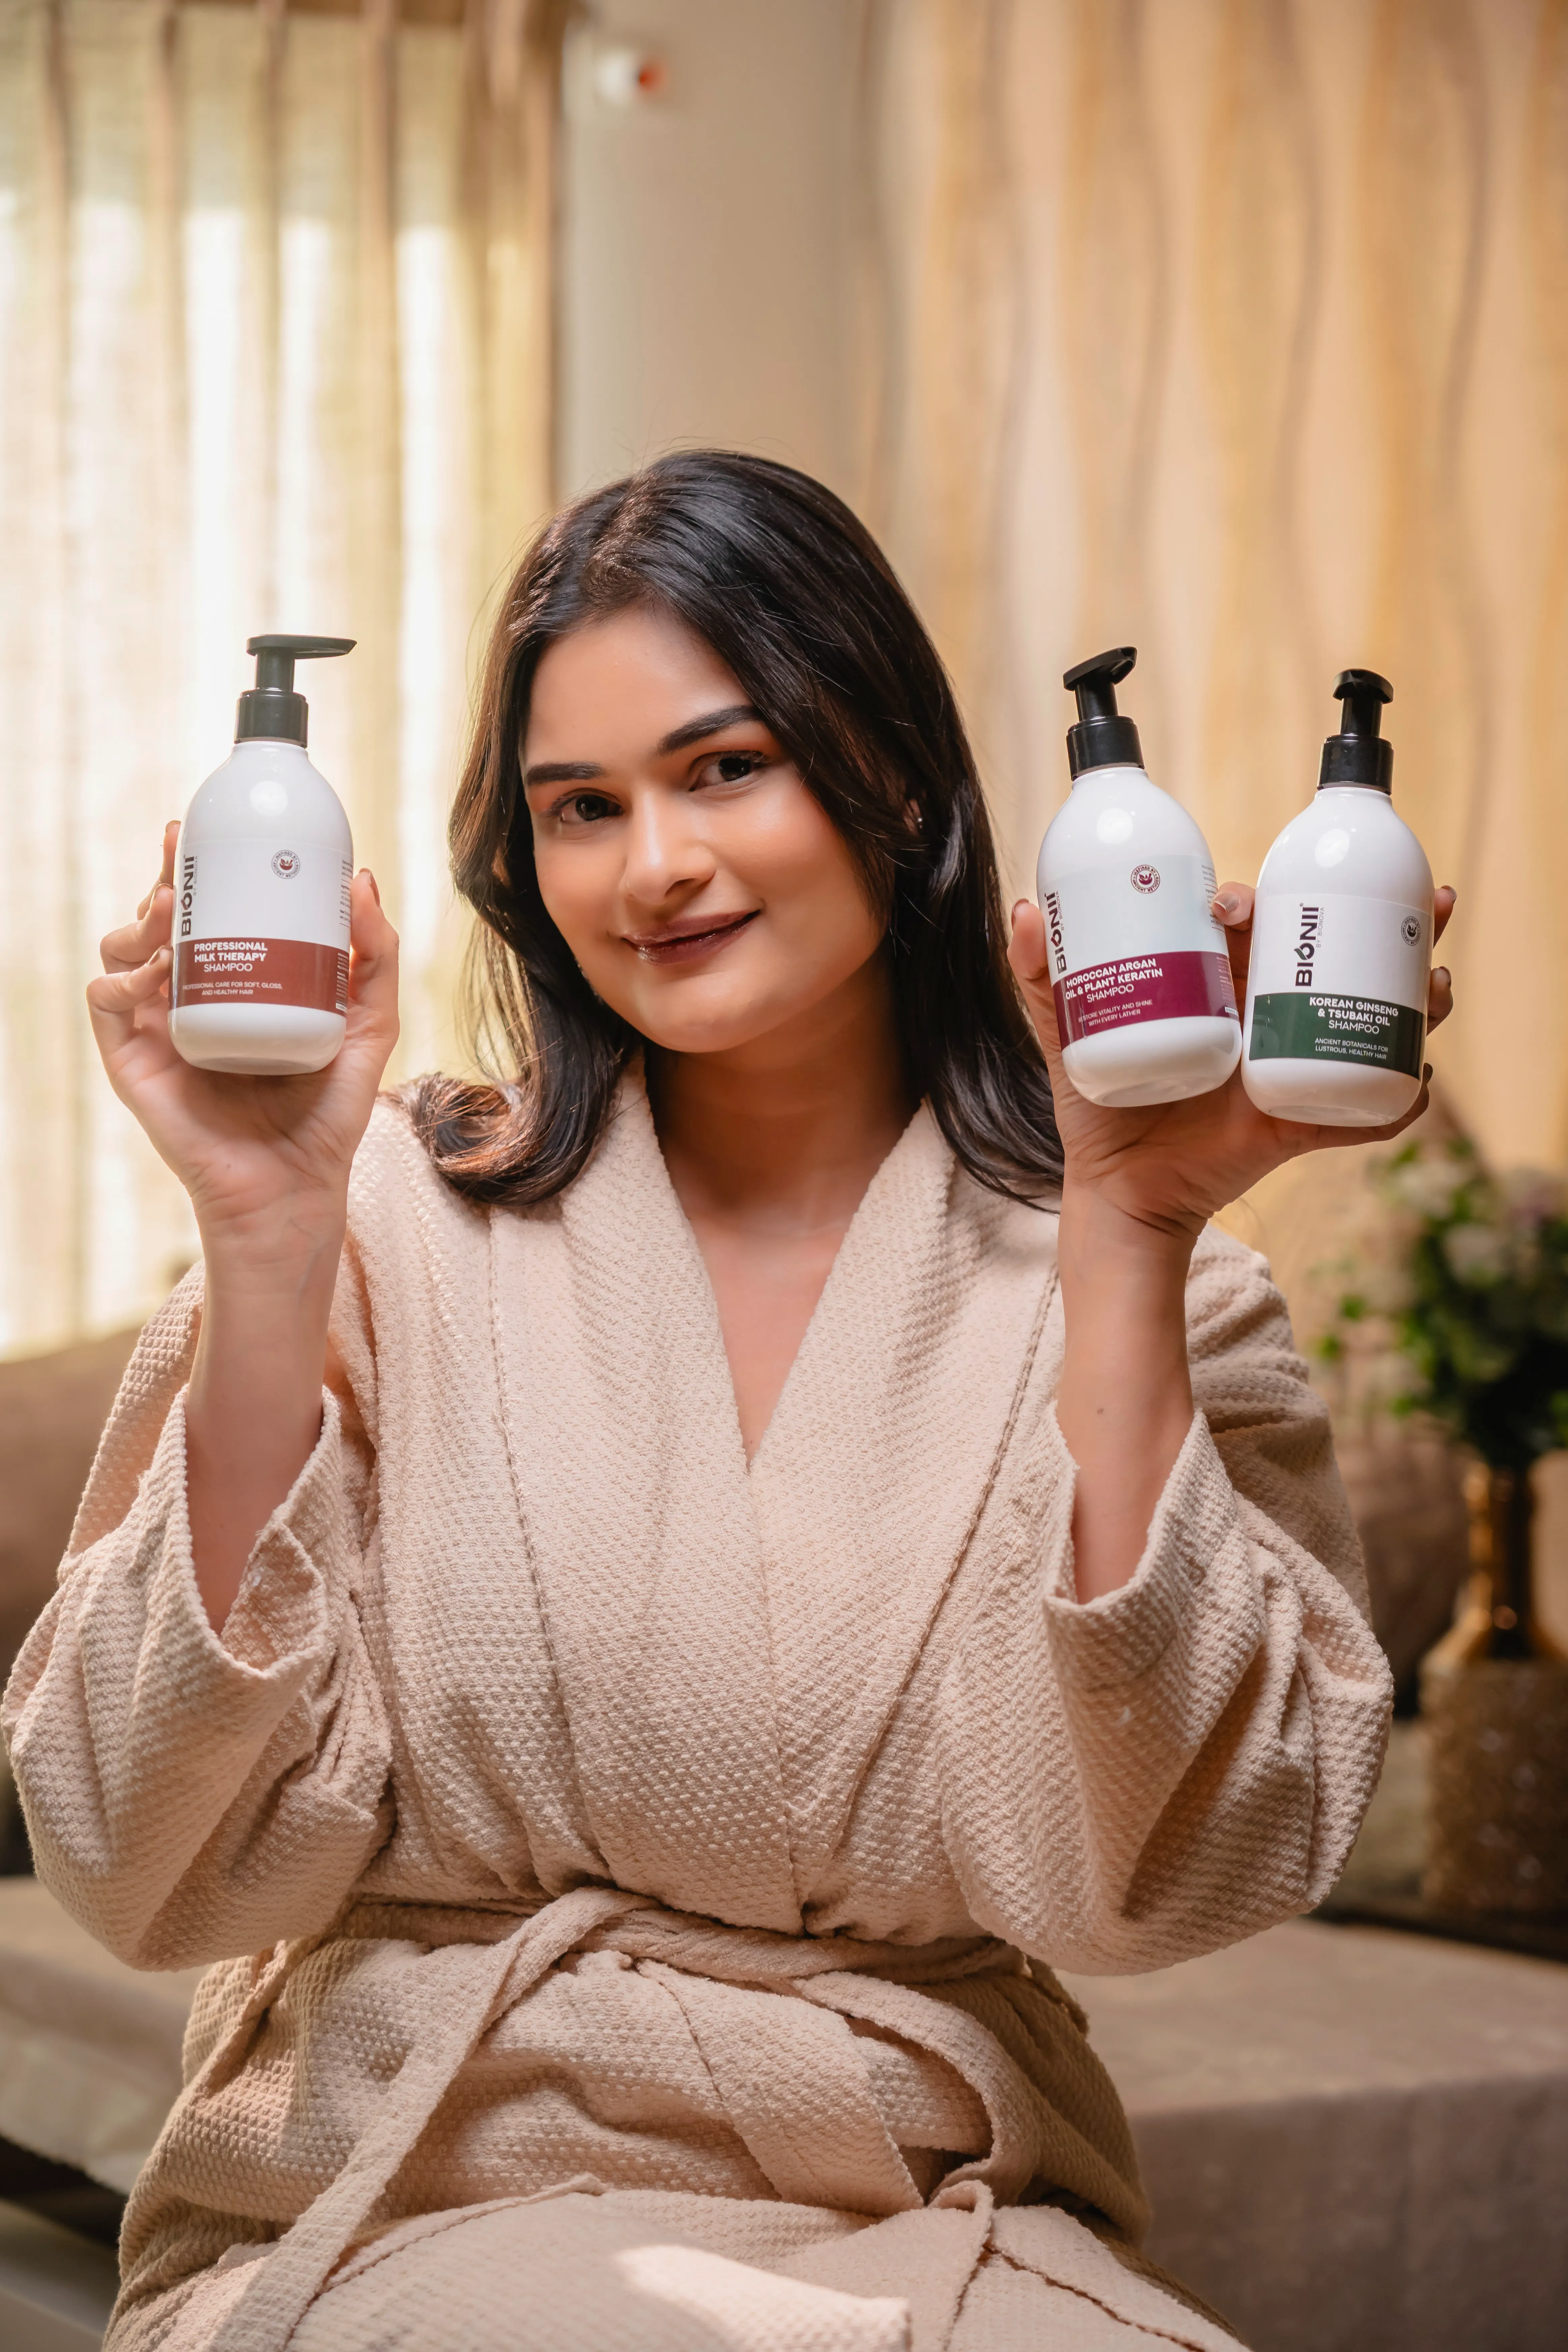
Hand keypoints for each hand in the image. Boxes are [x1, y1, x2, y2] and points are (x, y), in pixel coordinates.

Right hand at [88, 821, 400, 1256]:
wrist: (297, 1184)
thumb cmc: (328, 1110)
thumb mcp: (369, 1025)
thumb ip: (375, 958)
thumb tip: (361, 881)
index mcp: (236, 984)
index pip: (206, 912)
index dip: (197, 869)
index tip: (204, 832)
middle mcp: (190, 1000)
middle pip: (157, 921)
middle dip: (161, 878)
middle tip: (180, 854)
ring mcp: (157, 1029)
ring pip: (121, 951)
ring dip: (138, 920)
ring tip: (169, 912)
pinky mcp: (134, 1061)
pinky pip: (106, 1002)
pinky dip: (123, 978)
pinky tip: (158, 972)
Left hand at [1008, 883, 1455, 1241]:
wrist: (1115, 1193)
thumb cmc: (1097, 1109)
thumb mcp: (1064, 1038)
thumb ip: (1040, 980)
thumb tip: (1024, 911)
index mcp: (1222, 988)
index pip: (1262, 926)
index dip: (1269, 899)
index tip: (1240, 901)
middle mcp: (1267, 1019)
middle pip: (1340, 959)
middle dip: (1390, 928)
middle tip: (1422, 908)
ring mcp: (1291, 1068)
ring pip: (1371, 1022)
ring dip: (1417, 999)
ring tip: (1436, 982)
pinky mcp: (1302, 1124)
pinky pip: (1364, 1112)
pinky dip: (1399, 1101)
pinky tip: (1421, 1079)